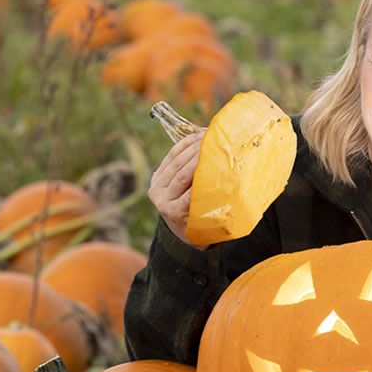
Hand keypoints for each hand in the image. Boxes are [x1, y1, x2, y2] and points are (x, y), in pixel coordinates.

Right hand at [148, 131, 205, 248]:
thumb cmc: (191, 208)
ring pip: (183, 175)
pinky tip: (213, 173)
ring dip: (199, 161)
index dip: (188, 142)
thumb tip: (206, 139)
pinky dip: (201, 181)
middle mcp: (157, 190)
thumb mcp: (182, 189)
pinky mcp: (175, 212)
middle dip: (197, 149)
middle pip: (179, 163)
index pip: (172, 155)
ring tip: (214, 152)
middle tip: (213, 140)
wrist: (189, 238)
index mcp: (158, 180)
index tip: (204, 133)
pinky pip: (190, 193)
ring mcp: (164, 202)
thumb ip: (187, 169)